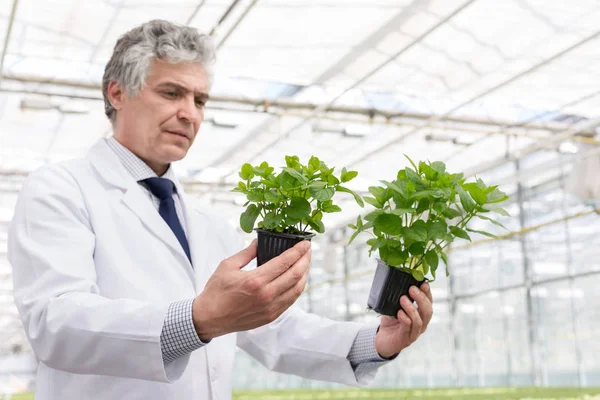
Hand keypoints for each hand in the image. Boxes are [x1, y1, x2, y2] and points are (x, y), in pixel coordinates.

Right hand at [192, 239, 310, 340]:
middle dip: (305, 260)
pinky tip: (297, 280)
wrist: (209, 318)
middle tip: (308, 250)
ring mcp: (270, 308)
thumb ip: (247, 253)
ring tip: (305, 263)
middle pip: (296, 275)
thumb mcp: (228, 266)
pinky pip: (290, 300)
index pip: (285, 262)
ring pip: (297, 289)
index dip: (298, 251)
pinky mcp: (270, 316)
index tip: (305, 243)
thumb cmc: (216, 291)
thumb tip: (259, 241)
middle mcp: (266, 295)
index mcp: (256, 280)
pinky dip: (297, 288)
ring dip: (304, 274)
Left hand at [374, 282, 432, 358]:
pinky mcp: (404, 340)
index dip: (427, 293)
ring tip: (403, 298)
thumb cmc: (391, 321)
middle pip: (428, 312)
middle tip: (412, 289)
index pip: (429, 303)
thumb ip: (399, 297)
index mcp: (421, 315)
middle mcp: (421, 325)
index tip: (423, 283)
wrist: (382, 340)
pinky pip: (408, 329)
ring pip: (419, 321)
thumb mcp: (395, 307)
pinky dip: (405, 319)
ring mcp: (414, 333)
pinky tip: (399, 313)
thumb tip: (398, 282)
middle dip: (421, 299)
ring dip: (411, 308)